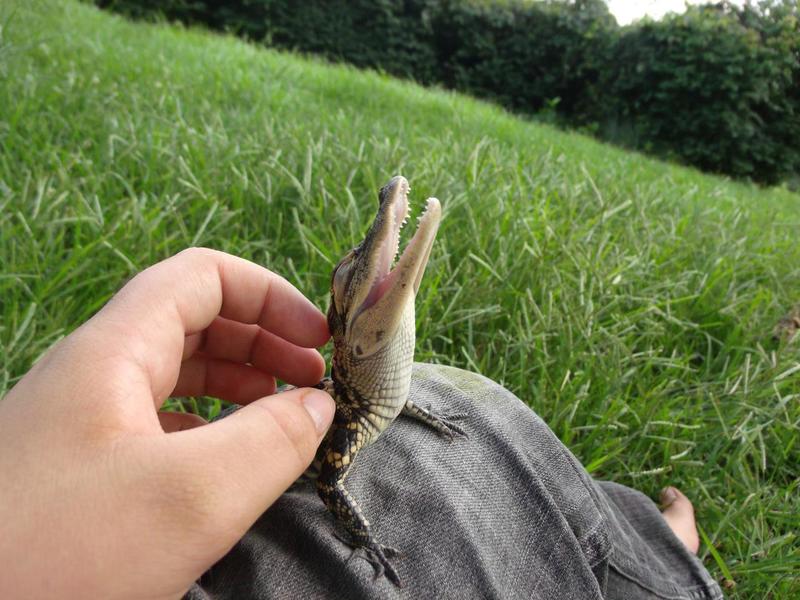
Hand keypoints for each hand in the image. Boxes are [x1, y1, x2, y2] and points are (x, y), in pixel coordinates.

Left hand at [0, 248, 334, 598]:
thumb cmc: (61, 556)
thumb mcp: (190, 497)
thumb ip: (271, 441)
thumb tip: (318, 406)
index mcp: (113, 352)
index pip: (202, 278)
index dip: (269, 296)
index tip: (318, 339)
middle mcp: (96, 374)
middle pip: (194, 321)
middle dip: (262, 340)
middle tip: (313, 381)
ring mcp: (83, 422)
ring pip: (177, 374)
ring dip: (239, 383)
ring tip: (285, 413)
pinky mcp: (81, 468)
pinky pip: (159, 423)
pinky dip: (209, 427)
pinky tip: (231, 460)